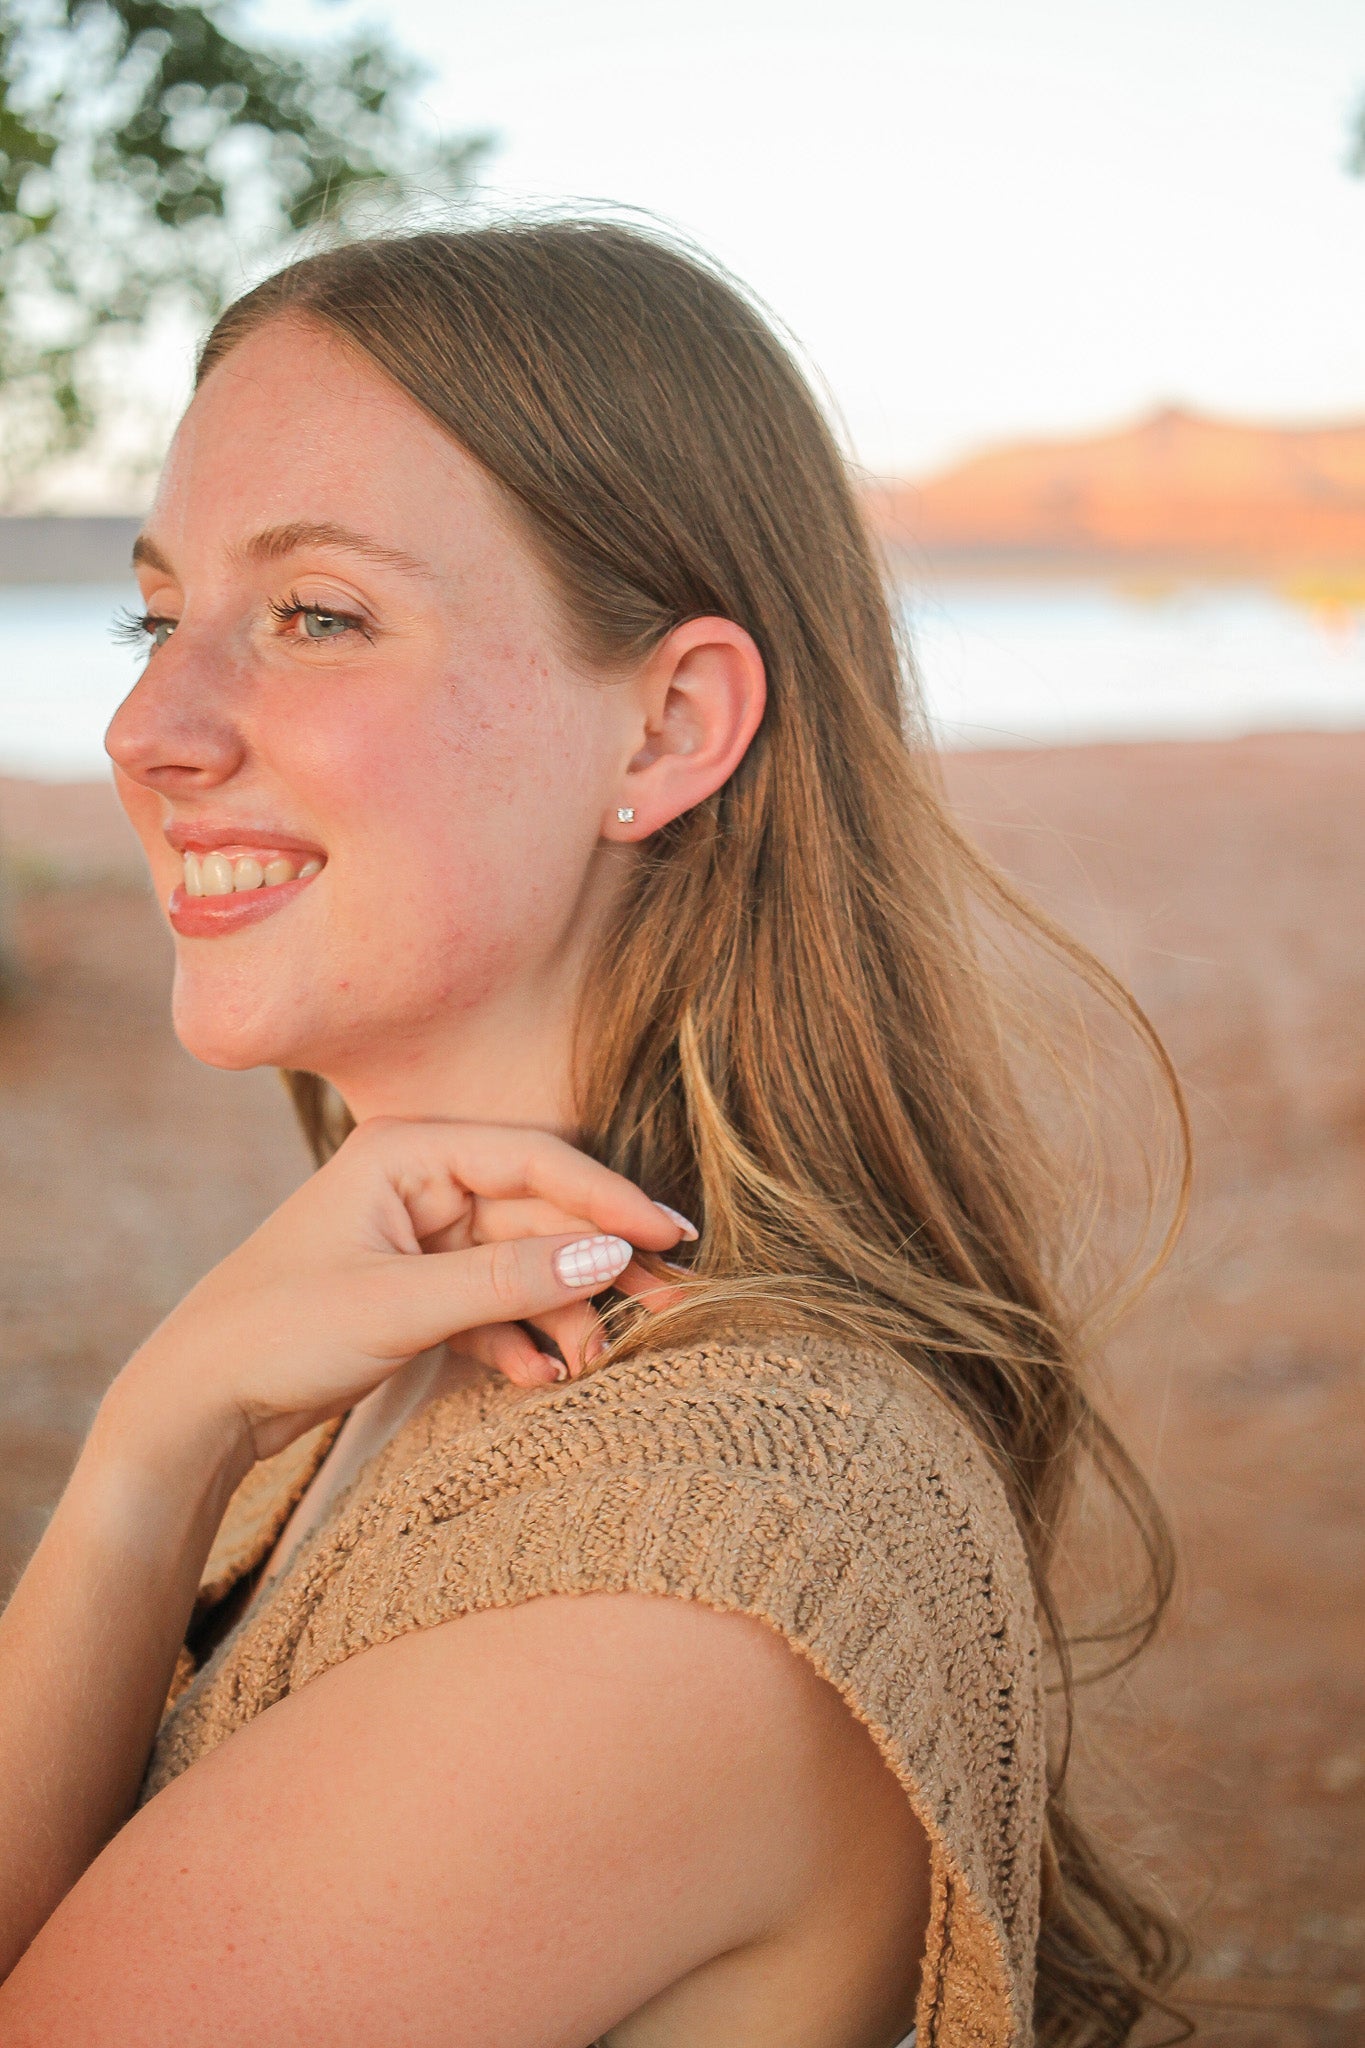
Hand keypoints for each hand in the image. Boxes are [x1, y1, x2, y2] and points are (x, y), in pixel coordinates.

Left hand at [119, 1117, 694, 1473]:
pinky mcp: (417, 1293)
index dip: (609, 1197)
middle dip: (597, 1265)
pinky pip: (494, 1305)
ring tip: (594, 1364)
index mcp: (406, 1152)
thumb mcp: (400, 1306)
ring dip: (563, 1314)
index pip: (536, 1159)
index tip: (671, 1237)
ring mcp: (420, 1240)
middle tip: (666, 1306)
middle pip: (539, 1214)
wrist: (196, 1406)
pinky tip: (539, 1378)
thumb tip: (612, 1255)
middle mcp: (419, 1184)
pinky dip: (521, 1339)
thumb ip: (509, 1281)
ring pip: (523, 1266)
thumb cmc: (277, 1332)